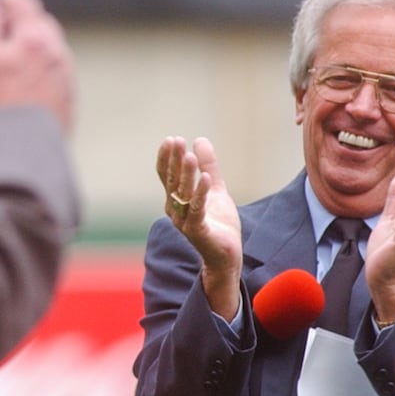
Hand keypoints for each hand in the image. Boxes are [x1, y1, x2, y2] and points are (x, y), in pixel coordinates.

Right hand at [0, 0, 74, 133]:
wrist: (26, 145)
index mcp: (35, 37)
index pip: (21, 3)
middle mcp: (56, 52)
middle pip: (39, 22)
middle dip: (20, 16)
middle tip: (0, 17)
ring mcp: (64, 75)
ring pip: (50, 47)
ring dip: (31, 41)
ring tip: (11, 48)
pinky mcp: (67, 97)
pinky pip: (54, 70)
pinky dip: (40, 63)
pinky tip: (26, 76)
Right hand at [156, 136, 242, 319]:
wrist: (227, 255)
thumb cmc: (218, 223)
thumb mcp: (215, 189)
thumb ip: (208, 166)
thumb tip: (199, 140)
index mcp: (176, 201)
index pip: (167, 176)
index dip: (167, 158)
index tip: (171, 139)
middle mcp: (175, 211)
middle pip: (172, 182)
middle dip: (174, 161)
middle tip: (176, 141)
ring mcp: (185, 222)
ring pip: (183, 195)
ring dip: (186, 175)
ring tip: (190, 156)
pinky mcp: (199, 232)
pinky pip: (197, 211)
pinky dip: (200, 194)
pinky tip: (205, 178)